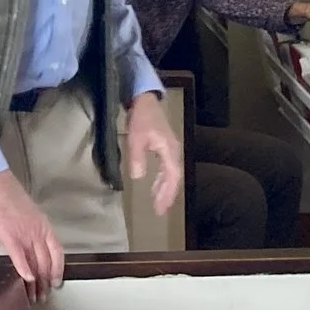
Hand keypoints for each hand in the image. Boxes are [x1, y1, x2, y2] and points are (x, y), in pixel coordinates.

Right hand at [0, 168, 64, 294]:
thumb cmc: (6, 194)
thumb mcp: (25, 213)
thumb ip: (30, 228)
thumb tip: (28, 243)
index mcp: (42, 224)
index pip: (57, 251)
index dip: (58, 269)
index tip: (56, 282)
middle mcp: (37, 231)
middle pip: (46, 261)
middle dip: (45, 281)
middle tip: (44, 296)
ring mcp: (24, 234)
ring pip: (35, 262)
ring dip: (36, 282)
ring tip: (34, 296)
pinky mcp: (9, 235)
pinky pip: (19, 256)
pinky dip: (24, 269)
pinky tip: (26, 280)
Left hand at [125, 92, 182, 217]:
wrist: (145, 98)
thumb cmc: (141, 117)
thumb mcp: (136, 137)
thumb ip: (137, 157)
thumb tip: (139, 177)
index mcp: (169, 150)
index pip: (172, 177)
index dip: (167, 194)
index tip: (160, 209)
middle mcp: (173, 151)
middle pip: (174, 178)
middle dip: (168, 195)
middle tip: (160, 211)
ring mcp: (170, 148)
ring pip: (171, 173)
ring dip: (165, 188)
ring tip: (158, 202)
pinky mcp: (164, 146)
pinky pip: (167, 167)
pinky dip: (162, 179)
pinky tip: (155, 184)